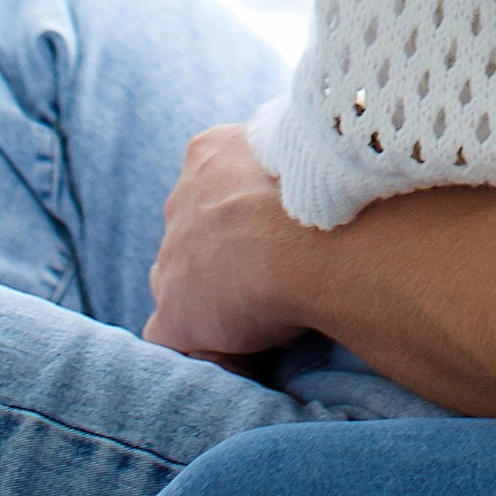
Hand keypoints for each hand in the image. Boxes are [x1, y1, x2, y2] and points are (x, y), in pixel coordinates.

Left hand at [143, 123, 329, 364]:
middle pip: (195, 231)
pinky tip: (245, 349)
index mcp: (208, 153)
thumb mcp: (306, 146)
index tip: (277, 227)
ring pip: (181, 281)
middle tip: (274, 268)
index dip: (247, 210)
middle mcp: (179, 201)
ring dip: (213, 295)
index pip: (217, 184)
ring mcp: (169, 260)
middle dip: (226, 249)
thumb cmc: (326, 189)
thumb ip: (290, 158)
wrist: (312, 238)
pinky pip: (175, 335)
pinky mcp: (173, 316)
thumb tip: (315, 165)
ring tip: (265, 311)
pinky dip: (205, 343)